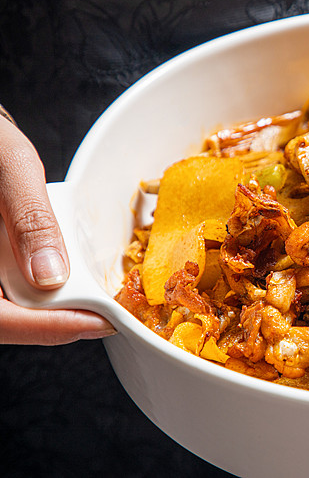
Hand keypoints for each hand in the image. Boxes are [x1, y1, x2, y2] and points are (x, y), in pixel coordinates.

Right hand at [0, 105, 114, 344]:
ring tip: (98, 303)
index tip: (99, 323)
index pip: (3, 320)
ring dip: (54, 313)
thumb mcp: (12, 170)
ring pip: (13, 313)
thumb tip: (51, 274)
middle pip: (11, 322)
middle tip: (109, 316)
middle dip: (60, 324)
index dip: (52, 328)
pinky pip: (13, 295)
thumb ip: (31, 220)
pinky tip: (74, 285)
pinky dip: (45, 296)